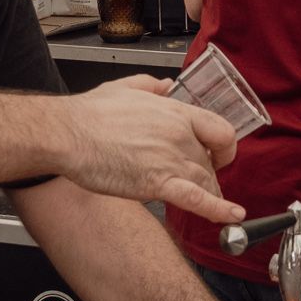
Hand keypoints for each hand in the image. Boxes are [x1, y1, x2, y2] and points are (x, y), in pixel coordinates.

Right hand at [55, 77, 243, 223]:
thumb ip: (152, 86)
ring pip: (206, 181)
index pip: (221, 130)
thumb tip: (167, 85)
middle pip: (210, 161)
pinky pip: (196, 199)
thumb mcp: (125, 87)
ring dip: (209, 194)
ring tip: (210, 204)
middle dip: (207, 175)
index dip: (224, 147)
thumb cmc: (90, 114)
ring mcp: (171, 159)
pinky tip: (233, 215)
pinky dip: (218, 209)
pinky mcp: (157, 183)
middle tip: (199, 183)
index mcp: (176, 112)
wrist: (68, 134)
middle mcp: (180, 134)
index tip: (219, 155)